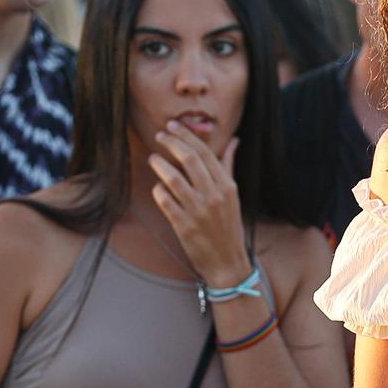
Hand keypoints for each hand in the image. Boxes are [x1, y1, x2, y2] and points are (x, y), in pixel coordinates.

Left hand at [148, 125, 250, 286]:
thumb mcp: (233, 194)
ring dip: (159, 164)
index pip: (205, 152)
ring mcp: (198, 211)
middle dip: (171, 142)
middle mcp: (214, 196)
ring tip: (153, 158)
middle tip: (159, 135)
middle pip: (189, 159)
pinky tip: (158, 187)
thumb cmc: (228, 226)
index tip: (173, 126)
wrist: (227, 262)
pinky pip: (164, 200)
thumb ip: (228, 165)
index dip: (186, 135)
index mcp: (227, 186)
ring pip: (172, 178)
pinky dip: (158, 190)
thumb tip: (234, 140)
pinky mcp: (183, 225)